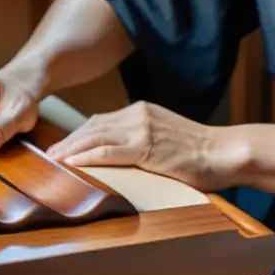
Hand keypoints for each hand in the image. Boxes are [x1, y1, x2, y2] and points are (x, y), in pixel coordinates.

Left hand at [45, 101, 234, 189]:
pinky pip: (107, 151)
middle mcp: (139, 114)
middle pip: (93, 126)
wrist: (224, 152)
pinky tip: (72, 164)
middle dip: (69, 141)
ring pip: (95, 137)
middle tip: (50, 154)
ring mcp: (142, 128)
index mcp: (143, 110)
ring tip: (54, 161)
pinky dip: (86, 157)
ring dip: (71, 150)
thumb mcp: (167, 137)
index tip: (63, 147)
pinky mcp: (146, 146)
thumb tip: (124, 155)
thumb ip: (144, 140)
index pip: (101, 121)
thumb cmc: (201, 152)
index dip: (79, 135)